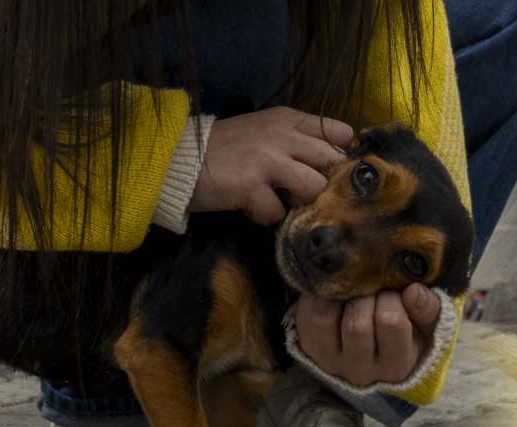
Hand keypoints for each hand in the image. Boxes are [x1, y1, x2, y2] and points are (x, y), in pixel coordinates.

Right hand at [189, 106, 353, 224]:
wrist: (176, 158)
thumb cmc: (224, 148)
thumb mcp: (263, 130)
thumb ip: (295, 139)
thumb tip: (331, 162)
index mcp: (287, 119)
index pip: (339, 132)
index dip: (338, 154)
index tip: (323, 168)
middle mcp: (282, 135)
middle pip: (333, 162)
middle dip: (322, 181)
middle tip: (299, 188)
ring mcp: (267, 160)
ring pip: (314, 187)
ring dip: (298, 201)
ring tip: (277, 199)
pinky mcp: (251, 186)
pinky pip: (278, 212)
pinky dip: (266, 216)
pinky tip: (252, 208)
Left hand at [294, 283, 441, 386]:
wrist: (373, 346)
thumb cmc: (406, 330)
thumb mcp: (425, 324)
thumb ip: (429, 308)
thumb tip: (413, 290)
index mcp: (396, 365)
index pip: (391, 322)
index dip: (393, 297)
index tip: (396, 292)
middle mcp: (361, 371)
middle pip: (356, 324)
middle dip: (366, 296)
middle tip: (373, 290)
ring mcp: (330, 361)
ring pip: (325, 318)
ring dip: (339, 297)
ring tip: (353, 292)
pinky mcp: (309, 346)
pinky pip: (305, 313)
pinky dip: (318, 295)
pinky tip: (334, 294)